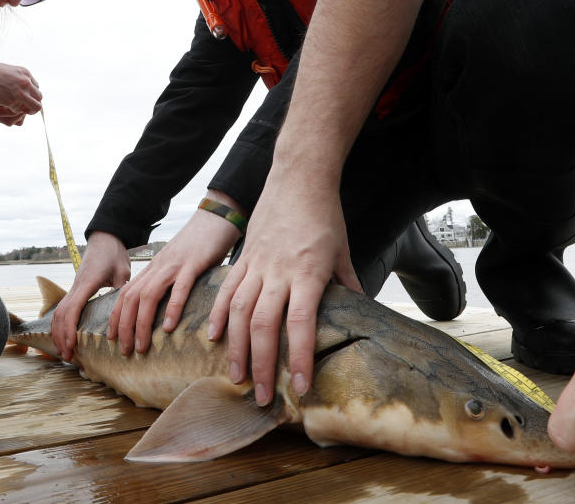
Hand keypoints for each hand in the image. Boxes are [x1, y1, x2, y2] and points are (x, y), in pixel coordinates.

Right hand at [0, 37, 41, 115]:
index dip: (30, 95)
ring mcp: (21, 91)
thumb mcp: (8, 71)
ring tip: (21, 112)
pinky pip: (21, 111)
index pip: (36, 88)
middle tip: (24, 108)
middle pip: (39, 97)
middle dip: (33, 104)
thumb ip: (16, 79)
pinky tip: (8, 110)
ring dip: (30, 111)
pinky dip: (16, 113)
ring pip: (36, 107)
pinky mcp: (12, 100)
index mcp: (26, 73)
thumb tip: (21, 86)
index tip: (23, 99)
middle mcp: (26, 82)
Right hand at [50, 231, 130, 361]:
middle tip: (68, 357)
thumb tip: (126, 311)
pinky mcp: (75, 289)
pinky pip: (63, 308)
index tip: (72, 346)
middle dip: (61, 337)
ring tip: (64, 351)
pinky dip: (59, 324)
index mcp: (86, 283)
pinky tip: (62, 336)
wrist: (105, 238)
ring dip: (58, 332)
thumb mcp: (122, 271)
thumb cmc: (114, 254)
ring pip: (58, 312)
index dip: (69, 330)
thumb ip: (121, 290)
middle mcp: (75, 286)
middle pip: (61, 315)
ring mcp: (73, 287)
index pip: (72, 309)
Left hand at [108, 191, 242, 355]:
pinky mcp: (193, 263)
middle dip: (124, 327)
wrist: (216, 217)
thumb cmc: (200, 245)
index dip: (116, 317)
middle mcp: (158, 268)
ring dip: (142, 324)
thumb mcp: (178, 265)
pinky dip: (172, 308)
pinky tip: (169, 327)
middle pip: (131, 298)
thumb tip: (164, 309)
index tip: (112, 338)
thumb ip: (169, 283)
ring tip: (142, 346)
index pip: (126, 295)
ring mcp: (174, 265)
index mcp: (154, 269)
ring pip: (148, 296)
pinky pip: (179, 287)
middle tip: (123, 351)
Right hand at [207, 175, 361, 406]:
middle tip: (262, 397)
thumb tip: (361, 310)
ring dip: (235, 348)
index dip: (297, 358)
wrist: (298, 176)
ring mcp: (256, 263)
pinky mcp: (243, 256)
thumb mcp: (342, 251)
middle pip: (263, 325)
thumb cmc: (325, 214)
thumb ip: (348, 284)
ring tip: (236, 377)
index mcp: (308, 273)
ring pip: (238, 311)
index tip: (299, 387)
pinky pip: (225, 289)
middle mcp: (278, 272)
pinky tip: (212, 337)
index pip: (300, 324)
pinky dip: (217, 315)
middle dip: (262, 365)